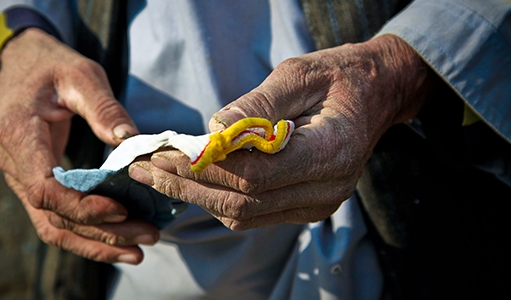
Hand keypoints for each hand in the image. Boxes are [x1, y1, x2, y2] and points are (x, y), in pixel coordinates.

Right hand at [0, 28, 158, 263]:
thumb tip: (131, 140)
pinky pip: (55, 219)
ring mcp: (21, 178)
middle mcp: (13, 164)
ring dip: (96, 244)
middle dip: (102, 232)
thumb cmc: (52, 67)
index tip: (121, 209)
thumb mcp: (81, 75)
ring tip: (139, 251)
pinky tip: (118, 243)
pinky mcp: (35, 184)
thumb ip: (104, 108)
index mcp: (19, 135)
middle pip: (54, 215)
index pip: (43, 188)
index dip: (81, 206)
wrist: (23, 65)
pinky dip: (86, 236)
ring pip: (53, 226)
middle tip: (148, 236)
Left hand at [129, 35, 433, 229]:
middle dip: (189, 187)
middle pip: (244, 203)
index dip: (206, 168)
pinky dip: (218, 198)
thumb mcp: (299, 75)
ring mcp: (317, 204)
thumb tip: (213, 127)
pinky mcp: (306, 207)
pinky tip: (191, 180)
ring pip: (244, 215)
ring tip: (158, 174)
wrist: (375, 95)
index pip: (256, 175)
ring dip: (197, 196)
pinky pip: (254, 213)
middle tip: (146, 168)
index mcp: (331, 152)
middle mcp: (326, 189)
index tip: (166, 153)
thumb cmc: (338, 78)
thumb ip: (258, 105)